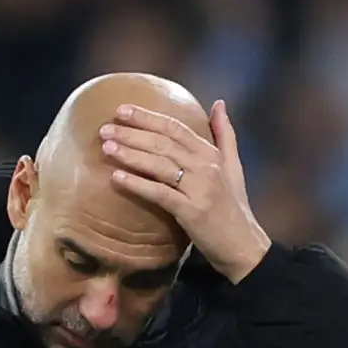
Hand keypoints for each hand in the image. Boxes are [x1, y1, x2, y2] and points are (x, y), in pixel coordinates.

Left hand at [101, 100, 270, 283]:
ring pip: (159, 165)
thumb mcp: (233, 166)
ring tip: (106, 147)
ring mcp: (199, 189)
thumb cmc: (233, 206)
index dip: (147, 117)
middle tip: (104, 129)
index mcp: (211, 154)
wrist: (242, 244)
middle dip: (132, 133)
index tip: (122, 109)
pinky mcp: (191, 212)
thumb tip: (219, 103)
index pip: (175, 129)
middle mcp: (206, 167)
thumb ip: (225, 134)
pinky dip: (137, 184)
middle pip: (163, 143)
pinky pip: (159, 194)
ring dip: (130, 155)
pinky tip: (116, 178)